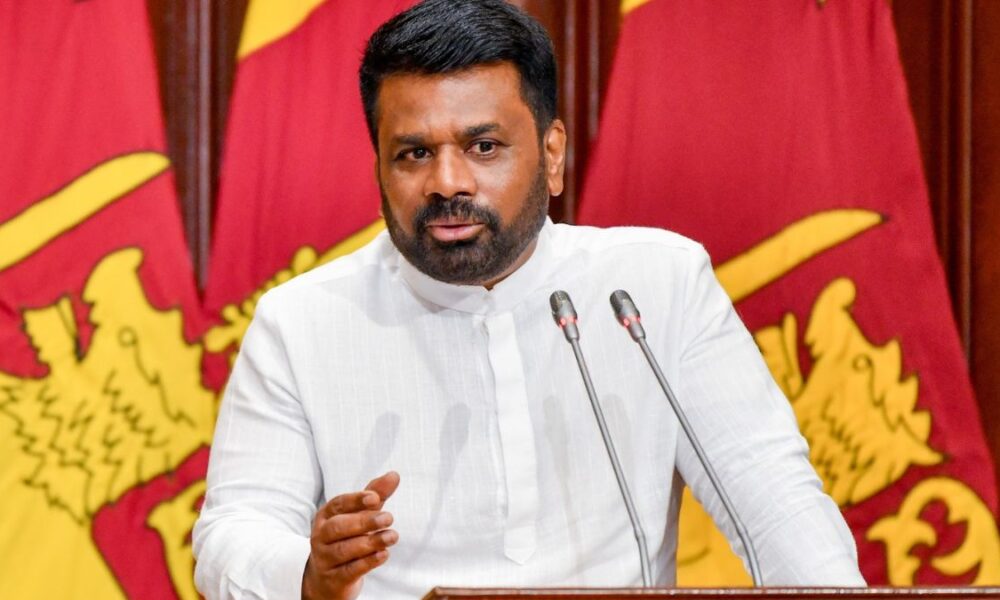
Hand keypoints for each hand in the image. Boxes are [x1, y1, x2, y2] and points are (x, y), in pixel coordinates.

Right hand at [301, 471, 400, 599]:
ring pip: (344, 550)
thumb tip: (394, 475)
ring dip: (371, 542)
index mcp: (326, 516)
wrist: (327, 578)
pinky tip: (384, 554)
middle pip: (338, 527)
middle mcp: (321, 536)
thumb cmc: (346, 538)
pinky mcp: (334, 579)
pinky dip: (368, 562)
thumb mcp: (359, 515)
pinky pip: (350, 570)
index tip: (375, 498)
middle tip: (389, 518)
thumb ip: (375, 495)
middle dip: (364, 521)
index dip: (355, 500)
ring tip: (392, 536)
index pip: (338, 504)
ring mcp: (325, 559)